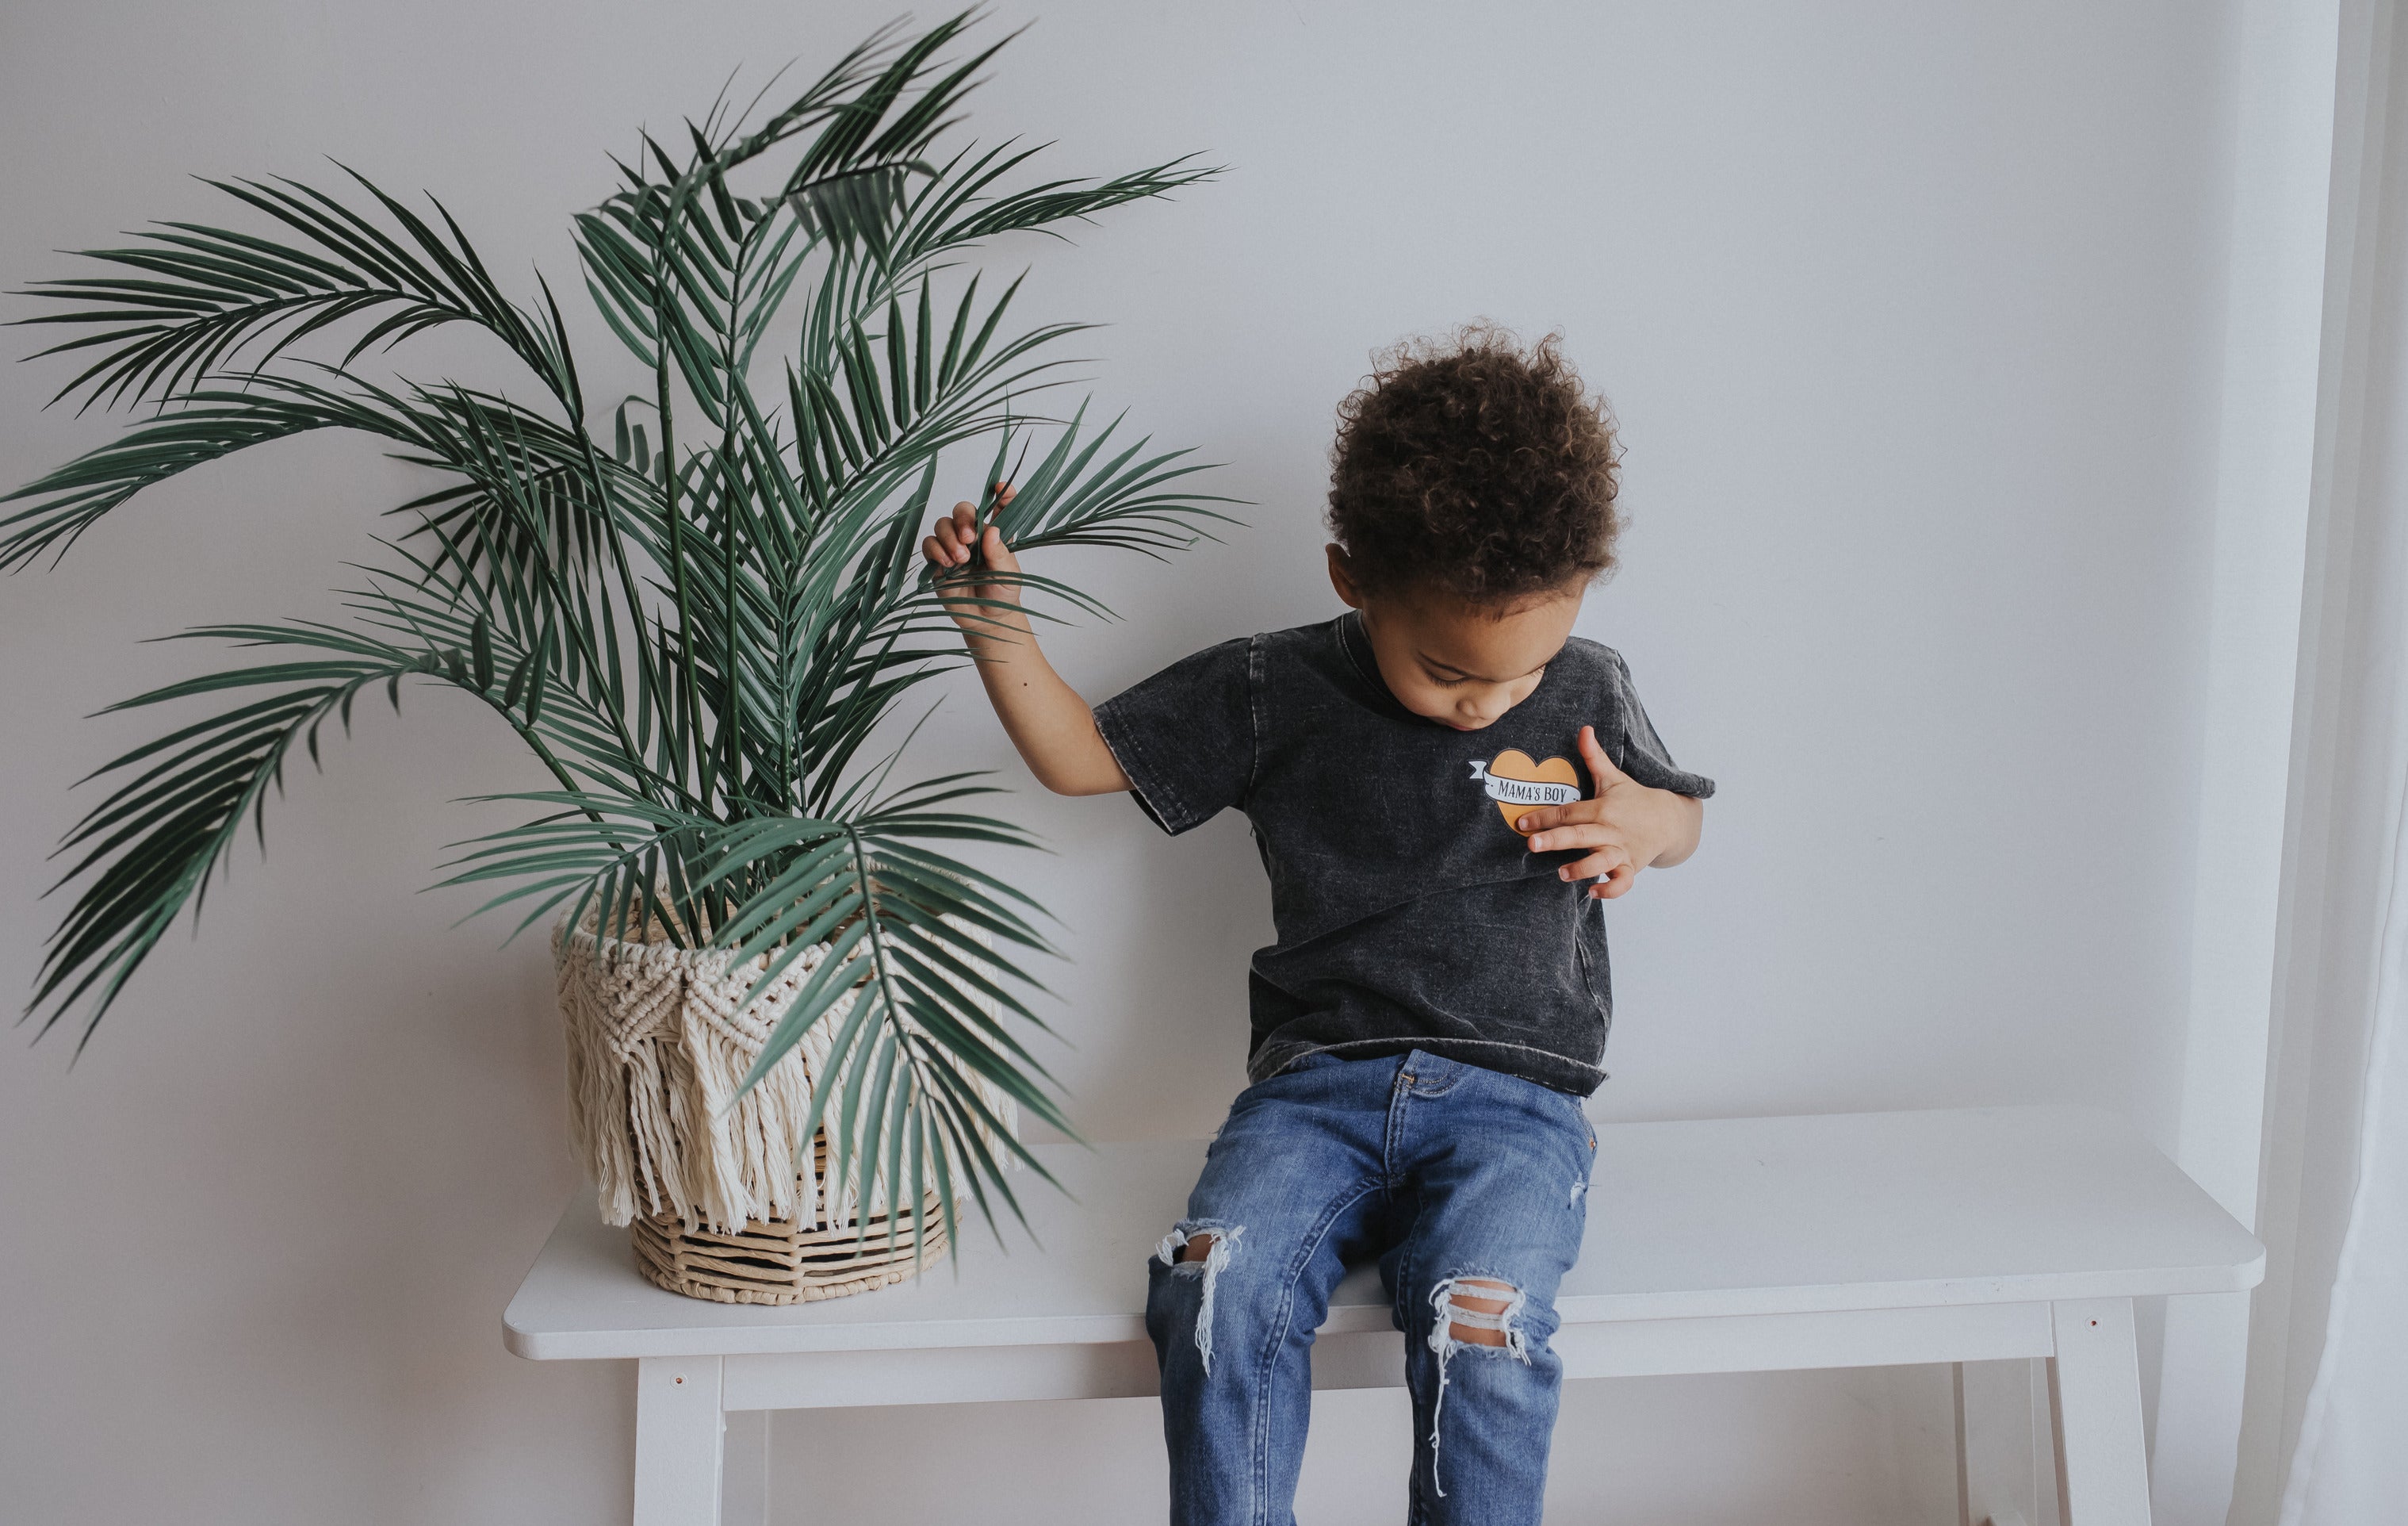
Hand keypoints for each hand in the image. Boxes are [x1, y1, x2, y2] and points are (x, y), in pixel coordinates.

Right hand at [922, 483, 1018, 636]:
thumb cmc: (1002, 594)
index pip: (998, 506)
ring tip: (960, 559)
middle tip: (969, 538)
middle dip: (963, 519)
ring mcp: (954, 546)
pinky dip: (936, 550)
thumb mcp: (1008, 575)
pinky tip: (947, 564)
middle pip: (962, 510)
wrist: (986, 620)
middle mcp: (973, 536)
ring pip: (943, 524)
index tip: (1001, 488)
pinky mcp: (938, 560)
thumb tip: (991, 531)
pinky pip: (929, 544)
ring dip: (949, 537)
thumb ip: (999, 553)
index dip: (1001, 494)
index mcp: (995, 534)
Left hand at [1515, 725, 1678, 899]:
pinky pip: (1623, 882)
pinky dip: (1611, 890)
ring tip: (1562, 874)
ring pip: (1602, 862)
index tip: (1522, 822)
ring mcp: (1622, 850)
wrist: (1670, 819)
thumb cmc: (1634, 799)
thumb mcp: (1614, 777)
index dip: (1545, 817)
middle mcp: (1611, 830)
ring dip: (1583, 868)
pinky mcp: (1632, 867)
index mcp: (1602, 808)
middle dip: (1556, 840)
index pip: (1569, 812)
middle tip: (1531, 845)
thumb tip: (1584, 729)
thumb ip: (1594, 756)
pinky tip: (1593, 892)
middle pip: (1581, 835)